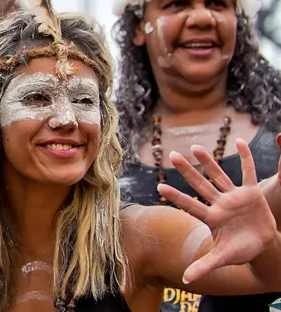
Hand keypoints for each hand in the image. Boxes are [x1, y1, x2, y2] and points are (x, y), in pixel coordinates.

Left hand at [158, 138, 278, 282]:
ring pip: (219, 175)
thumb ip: (204, 266)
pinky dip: (246, 158)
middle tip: (171, 155)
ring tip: (195, 146)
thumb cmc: (240, 251)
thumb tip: (185, 280)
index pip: (190, 204)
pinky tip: (240, 142)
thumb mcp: (223, 259)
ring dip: (208, 161)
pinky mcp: (251, 192)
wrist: (262, 246)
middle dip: (187, 170)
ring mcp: (234, 196)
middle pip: (200, 184)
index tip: (159, 185)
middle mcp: (219, 203)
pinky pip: (249, 172)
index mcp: (211, 218)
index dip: (176, 196)